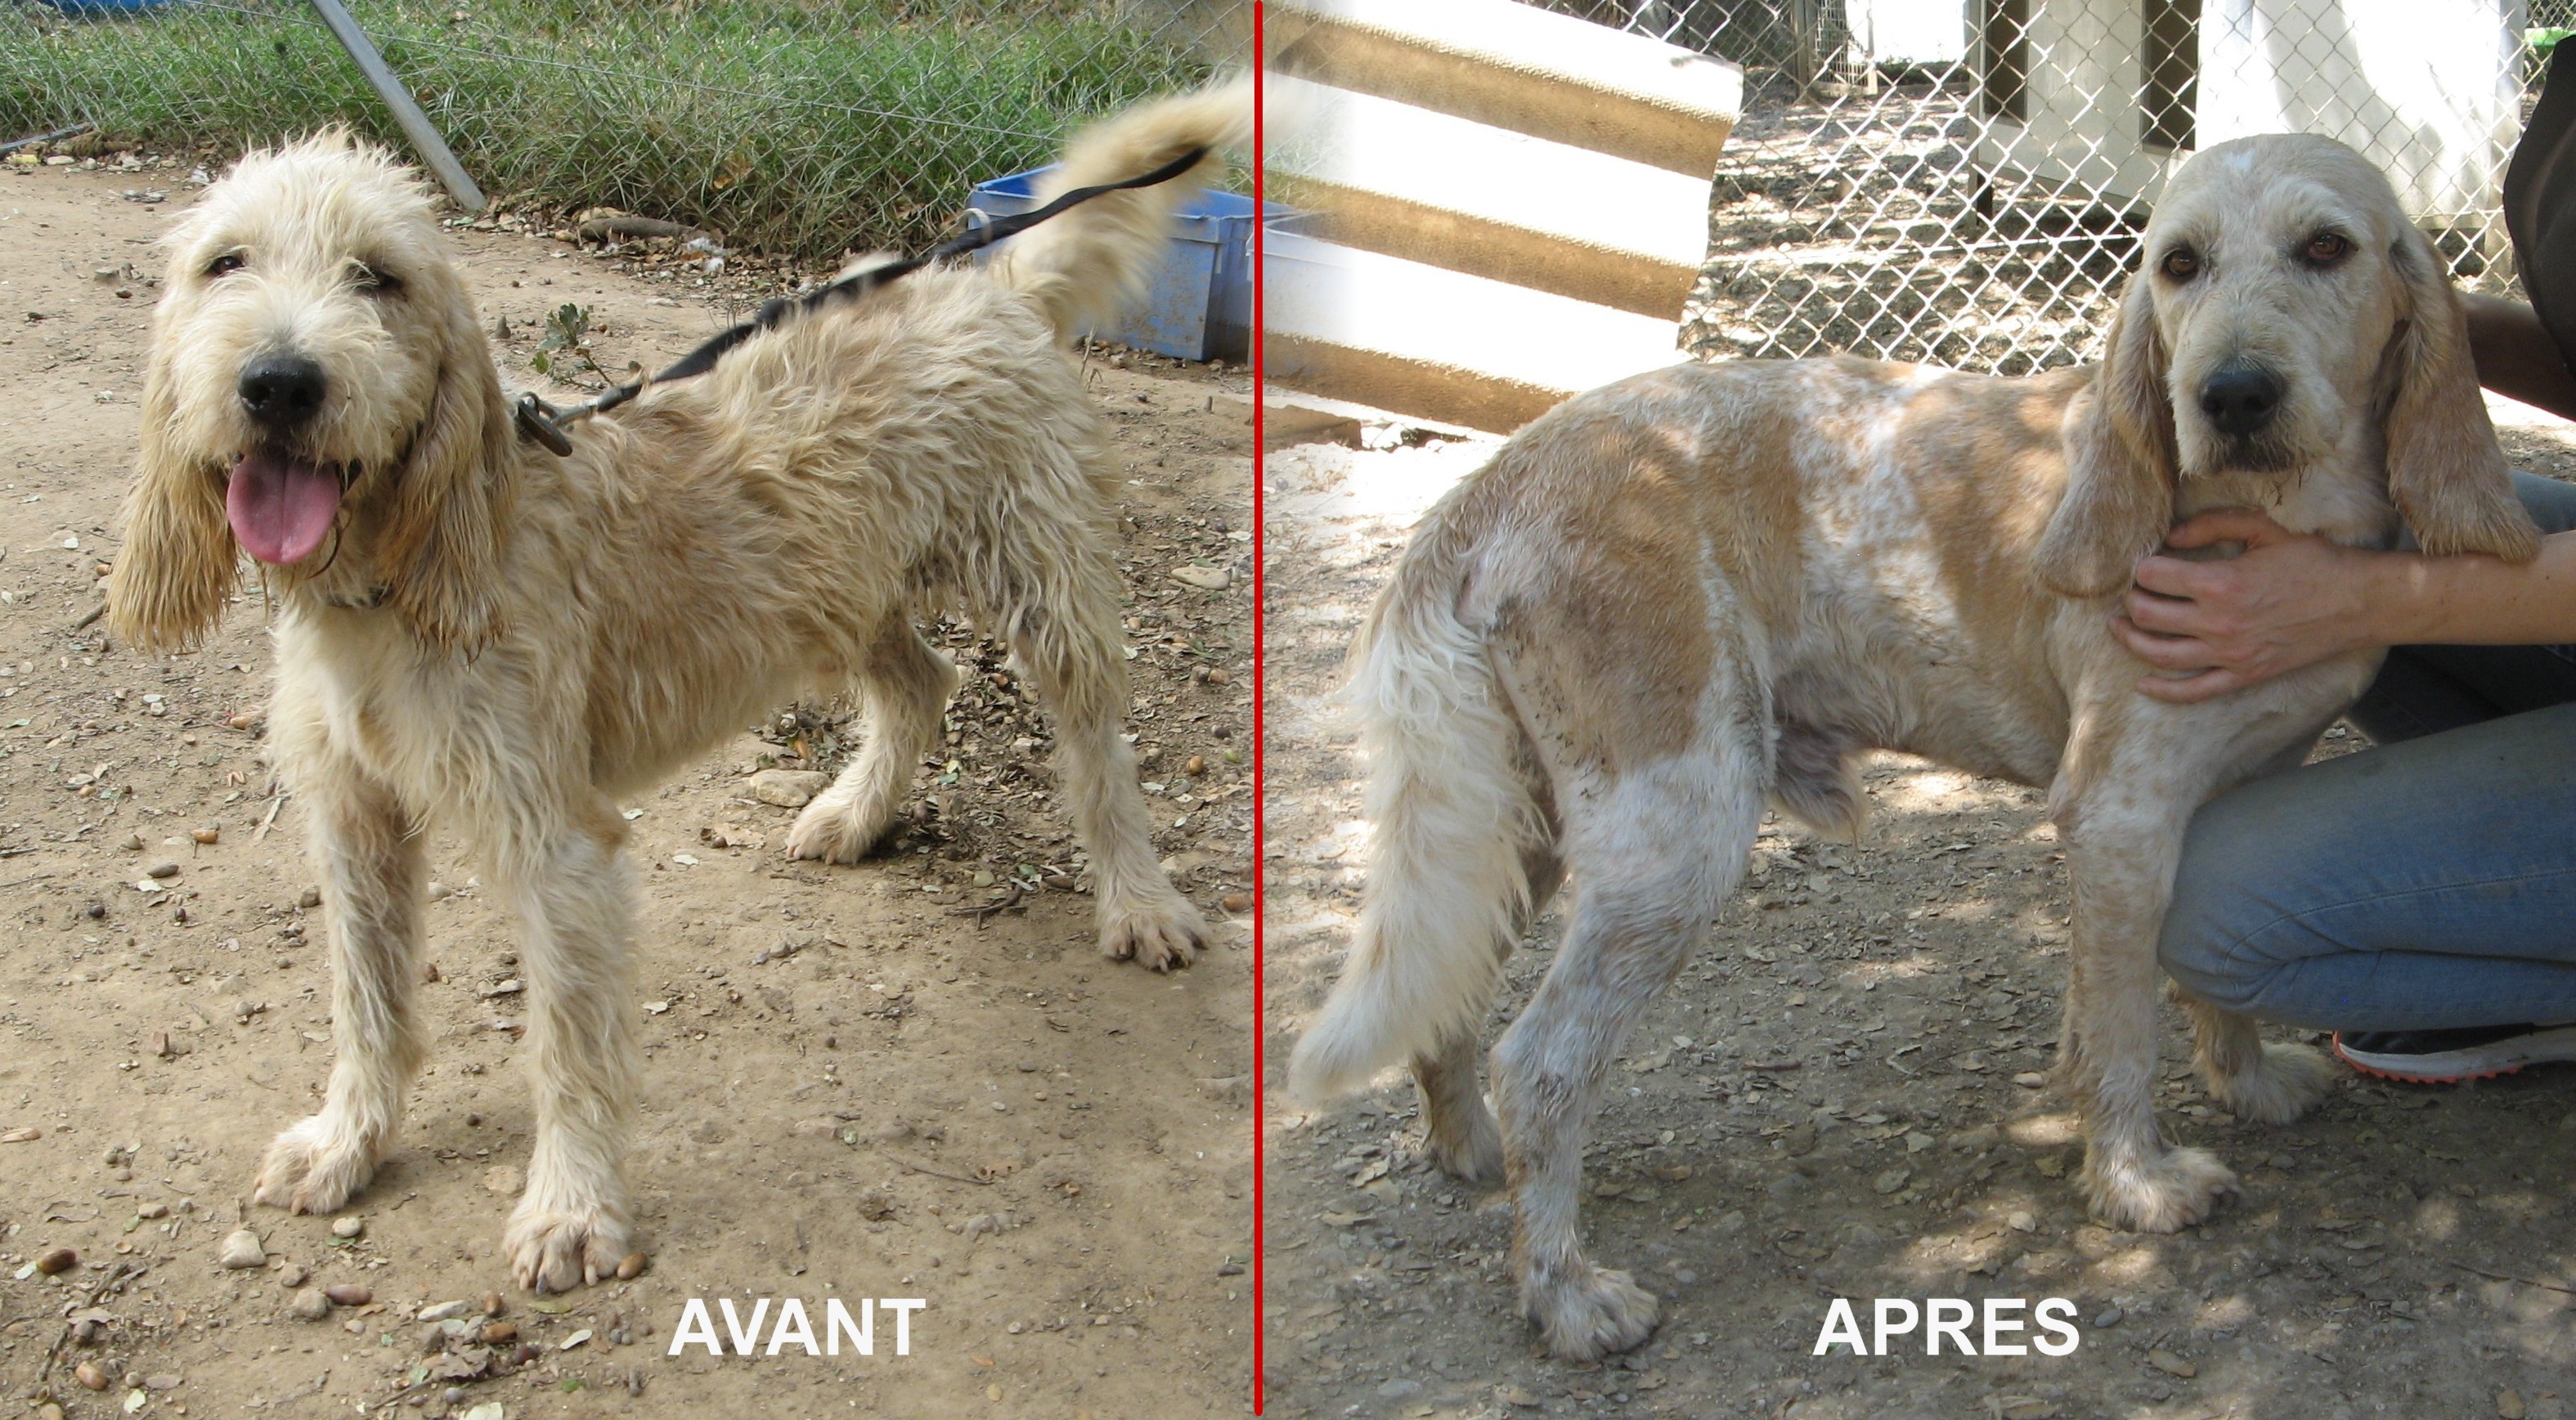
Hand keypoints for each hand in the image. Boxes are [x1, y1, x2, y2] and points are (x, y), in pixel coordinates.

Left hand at [2112, 508, 2380, 702]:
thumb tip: (2171, 536)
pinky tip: (2143, 684)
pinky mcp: (2244, 675)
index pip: (2153, 577)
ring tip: (2120, 627)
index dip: (2143, 567)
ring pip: (2160, 654)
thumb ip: (2213, 525)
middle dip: (2132, 600)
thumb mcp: (2264, 529)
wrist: (2358, 601)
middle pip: (2147, 615)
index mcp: (2221, 583)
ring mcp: (2230, 654)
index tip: (2146, 563)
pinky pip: (2193, 692)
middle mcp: (2218, 623)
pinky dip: (2163, 691)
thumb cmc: (2313, 561)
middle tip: (2132, 592)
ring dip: (2131, 640)